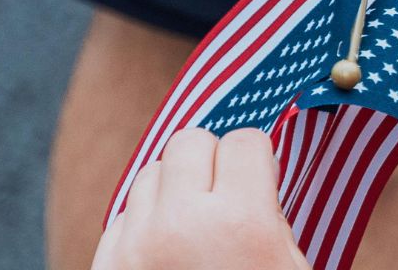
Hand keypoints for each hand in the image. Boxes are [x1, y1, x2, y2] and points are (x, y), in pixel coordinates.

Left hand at [92, 129, 310, 269]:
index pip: (244, 140)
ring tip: (193, 231)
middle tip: (224, 199)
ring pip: (151, 173)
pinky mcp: (107, 265)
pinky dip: (144, 225)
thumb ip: (272, 210)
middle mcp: (181, 226)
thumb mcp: (290, 266)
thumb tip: (256, 164)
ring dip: (172, 191)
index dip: (255, 161)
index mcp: (240, 224)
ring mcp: (137, 245)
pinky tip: (166, 253)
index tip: (260, 181)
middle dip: (209, 163)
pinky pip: (123, 215)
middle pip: (189, 140)